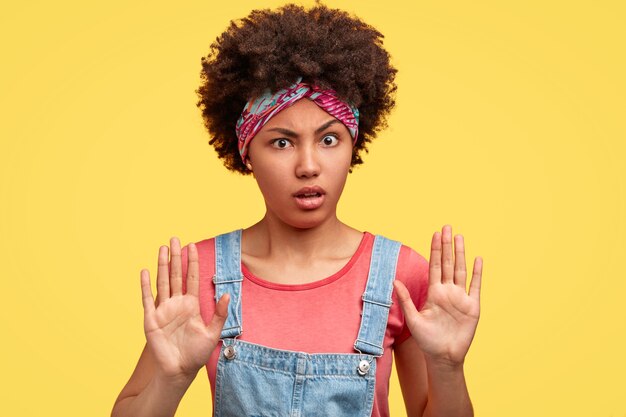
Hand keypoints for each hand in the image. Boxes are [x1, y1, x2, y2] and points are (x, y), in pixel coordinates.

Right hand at [140, 237, 228, 381]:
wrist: (179, 371)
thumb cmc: (196, 354)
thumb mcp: (212, 333)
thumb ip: (219, 313)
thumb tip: (227, 293)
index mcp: (191, 305)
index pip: (191, 278)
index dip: (192, 262)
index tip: (192, 246)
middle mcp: (176, 304)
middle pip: (176, 275)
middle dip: (176, 257)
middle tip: (175, 238)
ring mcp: (163, 310)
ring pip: (162, 282)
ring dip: (162, 265)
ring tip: (162, 248)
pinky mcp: (151, 319)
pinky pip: (147, 298)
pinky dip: (146, 285)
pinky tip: (145, 271)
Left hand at [394, 225, 482, 367]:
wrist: (443, 357)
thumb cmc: (427, 340)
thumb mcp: (413, 319)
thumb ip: (405, 299)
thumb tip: (394, 280)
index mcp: (433, 293)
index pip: (434, 266)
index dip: (435, 250)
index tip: (435, 234)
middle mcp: (447, 291)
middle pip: (447, 263)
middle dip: (447, 246)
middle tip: (447, 227)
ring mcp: (460, 298)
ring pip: (460, 270)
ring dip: (460, 254)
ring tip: (459, 237)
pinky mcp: (472, 307)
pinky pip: (475, 286)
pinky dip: (477, 273)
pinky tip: (477, 259)